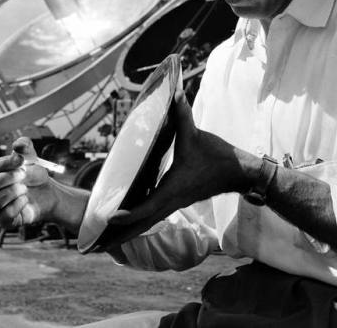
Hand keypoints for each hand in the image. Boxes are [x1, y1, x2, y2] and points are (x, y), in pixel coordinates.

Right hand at [0, 137, 55, 228]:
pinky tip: (25, 199)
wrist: (47, 192)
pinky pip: (4, 217)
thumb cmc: (32, 174)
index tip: (20, 159)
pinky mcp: (5, 222)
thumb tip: (18, 144)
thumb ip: (24, 146)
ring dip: (11, 192)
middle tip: (23, 174)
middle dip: (6, 178)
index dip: (0, 164)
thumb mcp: (30, 157)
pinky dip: (17, 206)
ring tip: (25, 187)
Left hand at [106, 90, 248, 244]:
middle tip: (98, 243)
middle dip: (121, 234)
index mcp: (174, 188)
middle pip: (143, 224)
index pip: (146, 208)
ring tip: (108, 239)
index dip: (127, 215)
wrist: (239, 172)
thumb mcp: (196, 134)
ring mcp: (176, 203)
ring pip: (149, 223)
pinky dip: (140, 222)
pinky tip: (130, 220)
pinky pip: (155, 216)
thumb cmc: (218, 156)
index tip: (108, 219)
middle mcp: (173, 200)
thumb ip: (182, 115)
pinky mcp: (179, 201)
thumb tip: (174, 93)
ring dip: (129, 231)